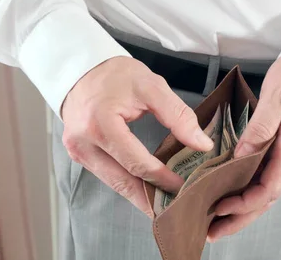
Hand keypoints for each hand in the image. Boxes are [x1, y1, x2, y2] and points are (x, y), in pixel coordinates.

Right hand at [61, 57, 213, 217]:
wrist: (81, 68)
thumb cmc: (116, 75)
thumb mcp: (152, 86)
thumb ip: (178, 116)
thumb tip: (202, 145)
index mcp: (100, 124)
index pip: (136, 163)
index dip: (163, 178)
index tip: (185, 187)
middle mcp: (83, 143)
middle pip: (123, 182)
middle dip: (151, 199)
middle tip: (177, 211)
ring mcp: (77, 152)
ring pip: (114, 184)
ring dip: (140, 195)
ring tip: (166, 205)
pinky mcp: (79, 155)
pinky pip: (107, 175)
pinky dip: (128, 183)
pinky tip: (147, 188)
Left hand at [207, 56, 280, 240]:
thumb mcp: (277, 97)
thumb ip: (260, 128)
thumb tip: (241, 155)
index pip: (269, 188)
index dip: (244, 204)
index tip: (220, 208)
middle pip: (267, 199)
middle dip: (240, 218)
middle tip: (213, 232)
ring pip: (268, 192)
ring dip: (244, 209)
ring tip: (219, 220)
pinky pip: (268, 178)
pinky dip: (250, 192)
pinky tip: (234, 194)